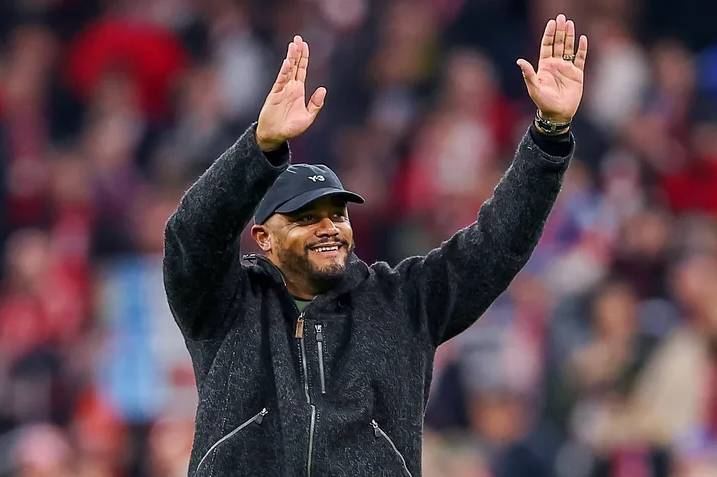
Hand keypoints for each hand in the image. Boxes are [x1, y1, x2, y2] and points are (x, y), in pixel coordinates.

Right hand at [256, 35, 326, 151]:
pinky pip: (280, 81)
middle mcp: (290, 87)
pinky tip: (287, 63)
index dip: (304, 58)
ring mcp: (281, 90)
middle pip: (294, 66)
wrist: (275, 136)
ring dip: (290, 58)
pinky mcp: (274, 95)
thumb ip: (316, 104)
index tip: (305, 45)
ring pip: (287, 70)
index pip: (302, 70)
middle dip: (297, 52)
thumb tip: (323, 88)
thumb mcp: (308, 117)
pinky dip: (284, 72)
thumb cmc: (291, 128)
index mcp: (298, 91)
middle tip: (298, 38)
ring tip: (293, 45)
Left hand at [517, 14, 587, 122]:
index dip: (549, 34)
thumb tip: (519, 61)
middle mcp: (555, 64)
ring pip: (568, 48)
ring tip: (570, 23)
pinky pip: (580, 58)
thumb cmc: (543, 102)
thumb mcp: (534, 88)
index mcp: (544, 66)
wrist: (557, 114)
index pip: (547, 46)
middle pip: (558, 43)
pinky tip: (582, 39)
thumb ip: (528, 74)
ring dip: (570, 36)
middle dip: (560, 31)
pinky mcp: (577, 74)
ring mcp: (566, 68)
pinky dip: (582, 49)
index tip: (552, 22)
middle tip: (562, 17)